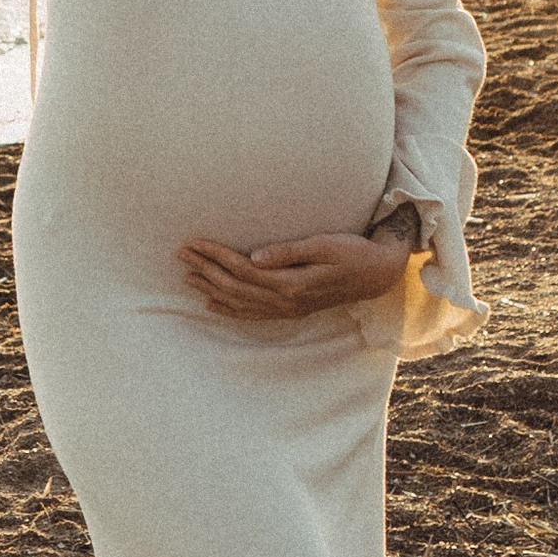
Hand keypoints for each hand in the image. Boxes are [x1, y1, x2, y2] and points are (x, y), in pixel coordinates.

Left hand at [179, 230, 415, 322]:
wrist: (376, 274)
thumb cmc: (351, 252)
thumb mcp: (323, 245)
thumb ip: (288, 252)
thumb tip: (254, 256)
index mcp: (290, 282)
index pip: (242, 269)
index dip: (215, 256)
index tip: (194, 243)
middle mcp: (285, 300)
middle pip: (235, 287)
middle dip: (206, 270)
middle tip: (181, 254)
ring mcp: (288, 308)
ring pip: (240, 302)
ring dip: (212, 290)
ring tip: (188, 278)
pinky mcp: (291, 309)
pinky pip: (253, 314)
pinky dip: (230, 309)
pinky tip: (213, 304)